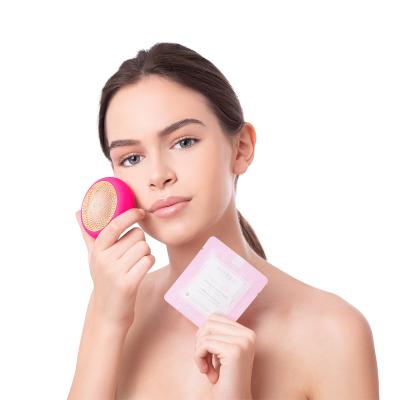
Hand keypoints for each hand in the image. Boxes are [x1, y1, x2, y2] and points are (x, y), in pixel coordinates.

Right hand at [75, 208, 154, 327]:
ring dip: (146, 253)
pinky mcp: (128, 283)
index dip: (130, 215)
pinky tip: (141, 270)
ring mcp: (115, 272)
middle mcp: (104, 260)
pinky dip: (149, 262)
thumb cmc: (104, 279)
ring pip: (144, 247)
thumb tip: (78, 212)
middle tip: (132, 254)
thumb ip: (88, 234)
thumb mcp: (94, 257)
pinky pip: (148, 260)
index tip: (140, 212)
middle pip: (137, 235)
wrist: (108, 313)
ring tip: (135, 264)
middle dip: (140, 242)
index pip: (114, 225)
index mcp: (97, 250)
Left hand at [194, 313, 254, 399]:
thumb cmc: (225, 378)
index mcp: (247, 333)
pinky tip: (207, 372)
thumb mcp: (222, 351)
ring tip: (206, 367)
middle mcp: (248, 335)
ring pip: (205, 333)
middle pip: (210, 322)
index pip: (216, 318)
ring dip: (199, 351)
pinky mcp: (233, 351)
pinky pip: (204, 344)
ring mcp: (242, 342)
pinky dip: (198, 358)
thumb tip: (206, 318)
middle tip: (205, 360)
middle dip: (200, 341)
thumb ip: (219, 334)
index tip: (208, 353)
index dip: (205, 335)